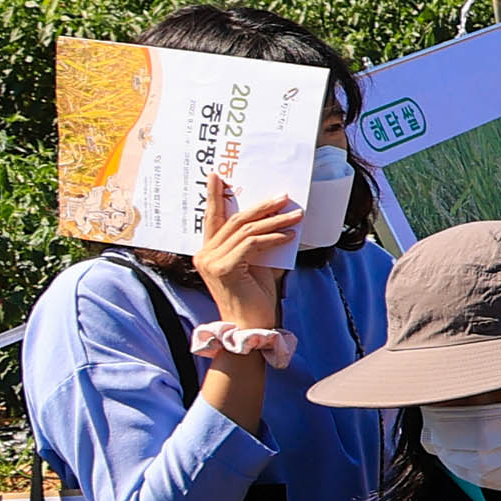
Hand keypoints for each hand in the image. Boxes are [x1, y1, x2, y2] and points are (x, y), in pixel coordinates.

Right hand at [191, 170, 297, 330]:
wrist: (251, 324)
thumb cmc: (255, 296)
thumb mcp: (257, 263)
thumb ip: (258, 244)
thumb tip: (278, 221)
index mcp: (208, 251)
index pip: (212, 218)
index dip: (215, 196)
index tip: (219, 175)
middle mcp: (204, 254)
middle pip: (234, 220)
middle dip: (261, 206)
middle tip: (283, 196)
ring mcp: (212, 261)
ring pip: (246, 230)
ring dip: (275, 220)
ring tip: (296, 215)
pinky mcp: (224, 268)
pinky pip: (252, 244)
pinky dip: (273, 237)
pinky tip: (289, 235)